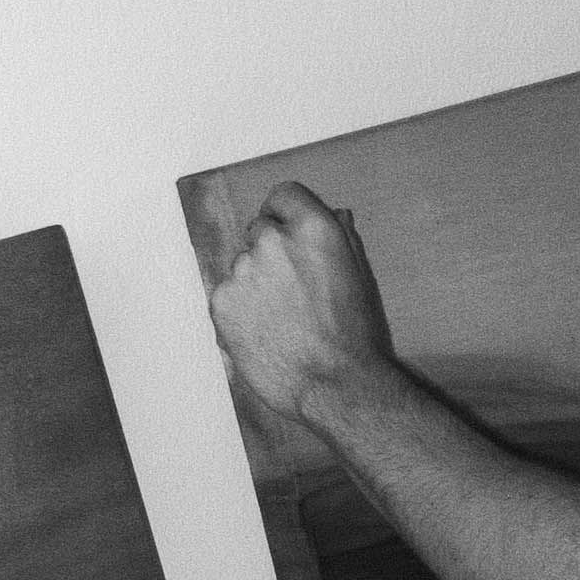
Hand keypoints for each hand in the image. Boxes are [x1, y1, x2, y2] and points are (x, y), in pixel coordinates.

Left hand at [205, 183, 396, 423]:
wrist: (334, 384)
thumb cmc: (354, 335)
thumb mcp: (358, 275)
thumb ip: (337, 240)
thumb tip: (329, 217)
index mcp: (313, 228)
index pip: (283, 194)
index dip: (284, 213)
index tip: (287, 232)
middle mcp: (273, 241)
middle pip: (259, 230)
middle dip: (270, 252)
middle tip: (289, 289)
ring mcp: (242, 270)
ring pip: (241, 266)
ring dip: (254, 284)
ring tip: (279, 319)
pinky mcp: (222, 301)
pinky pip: (226, 295)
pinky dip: (239, 311)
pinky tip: (264, 332)